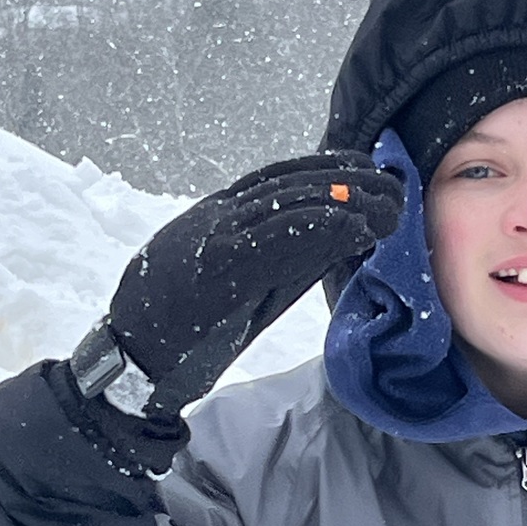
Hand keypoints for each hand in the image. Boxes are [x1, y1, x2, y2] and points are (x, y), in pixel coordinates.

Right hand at [107, 151, 403, 414]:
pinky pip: (272, 236)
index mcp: (218, 217)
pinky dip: (316, 226)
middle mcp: (217, 216)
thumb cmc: (183, 327)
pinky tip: (353, 225)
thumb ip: (280, 260)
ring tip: (385, 204)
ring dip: (342, 199)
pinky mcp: (217, 265)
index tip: (366, 168)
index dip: (326, 169)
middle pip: (290, 182)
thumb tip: (336, 242)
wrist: (134, 356)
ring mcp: (215, 236)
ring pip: (285, 201)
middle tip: (392, 183)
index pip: (279, 179)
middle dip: (345, 179)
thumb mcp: (237, 284)